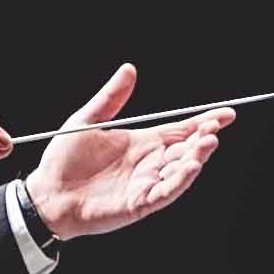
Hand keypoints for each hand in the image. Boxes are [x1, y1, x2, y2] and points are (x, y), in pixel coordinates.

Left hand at [24, 64, 230, 240]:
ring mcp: (145, 185)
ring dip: (196, 158)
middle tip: (214, 127)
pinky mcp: (137, 204)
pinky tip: (190, 167)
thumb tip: (129, 69)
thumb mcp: (86, 120)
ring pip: (180, 171)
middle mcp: (149, 164)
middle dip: (204, 138)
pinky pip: (164, 194)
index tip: (227, 113)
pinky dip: (179, 181)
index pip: (181, 130)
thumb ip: (110, 98)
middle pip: (186, 149)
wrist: (46, 193)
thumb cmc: (63, 160)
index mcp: (142, 143)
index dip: (204, 122)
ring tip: (206, 143)